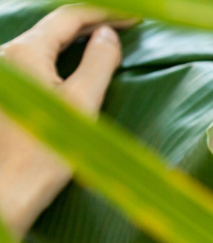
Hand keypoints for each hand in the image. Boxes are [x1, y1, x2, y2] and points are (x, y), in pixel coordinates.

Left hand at [0, 6, 133, 237]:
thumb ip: (99, 63)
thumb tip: (108, 36)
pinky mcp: (5, 92)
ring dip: (75, 41)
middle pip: (53, 28)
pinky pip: (34, 62)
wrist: (8, 190)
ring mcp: (3, 74)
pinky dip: (60, 57)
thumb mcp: (83, 103)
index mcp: (25, 52)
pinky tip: (77, 65)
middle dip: (91, 25)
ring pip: (43, 44)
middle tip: (125, 27)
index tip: (135, 18)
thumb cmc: (47, 151)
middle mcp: (6, 55)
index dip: (105, 14)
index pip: (69, 17)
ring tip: (106, 42)